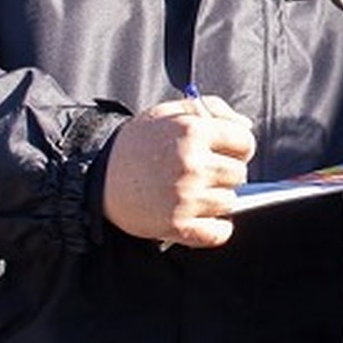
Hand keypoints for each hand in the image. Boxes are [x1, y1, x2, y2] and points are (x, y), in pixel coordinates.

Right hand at [102, 94, 256, 248]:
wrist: (96, 174)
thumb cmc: (137, 142)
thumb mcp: (171, 112)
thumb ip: (213, 110)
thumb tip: (246, 126)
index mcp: (194, 132)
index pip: (245, 143)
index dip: (239, 147)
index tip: (228, 151)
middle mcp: (192, 164)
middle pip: (239, 174)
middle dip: (226, 172)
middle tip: (204, 171)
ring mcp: (185, 197)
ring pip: (230, 202)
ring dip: (217, 198)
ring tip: (193, 191)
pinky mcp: (177, 225)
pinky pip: (219, 233)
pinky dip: (215, 228)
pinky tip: (201, 216)